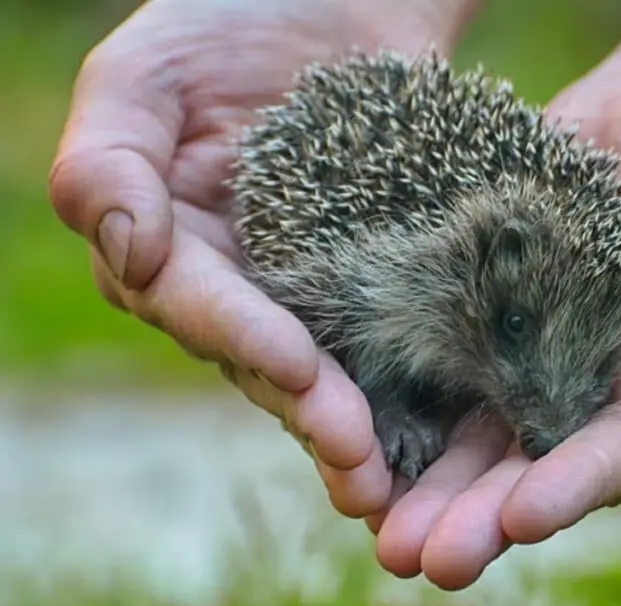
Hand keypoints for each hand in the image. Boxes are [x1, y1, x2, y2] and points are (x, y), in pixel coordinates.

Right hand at [48, 0, 480, 516]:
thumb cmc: (226, 16)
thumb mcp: (148, 73)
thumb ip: (110, 159)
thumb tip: (127, 253)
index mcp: (173, 247)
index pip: (197, 305)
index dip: (242, 337)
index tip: (297, 366)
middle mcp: (241, 288)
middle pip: (267, 363)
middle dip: (311, 413)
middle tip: (361, 465)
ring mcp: (315, 292)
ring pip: (333, 372)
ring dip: (363, 431)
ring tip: (398, 484)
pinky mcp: (384, 285)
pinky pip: (398, 340)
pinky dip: (419, 390)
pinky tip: (451, 437)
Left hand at [366, 35, 620, 589]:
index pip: (619, 458)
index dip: (573, 488)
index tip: (524, 518)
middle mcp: (585, 400)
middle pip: (528, 464)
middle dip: (474, 512)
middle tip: (418, 558)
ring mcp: (524, 357)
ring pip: (467, 425)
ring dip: (418, 473)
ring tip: (367, 516)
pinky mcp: (475, 309)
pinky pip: (431, 349)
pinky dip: (390, 385)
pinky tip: (340, 420)